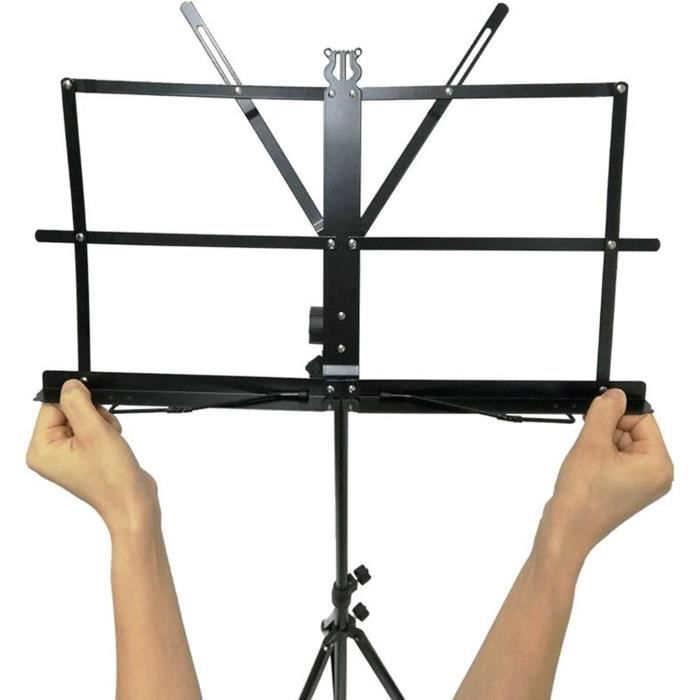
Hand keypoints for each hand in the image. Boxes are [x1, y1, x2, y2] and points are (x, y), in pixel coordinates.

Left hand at [26, 379, 158, 536]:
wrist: (133, 501)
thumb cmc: (112, 478)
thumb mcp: (94, 431)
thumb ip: (78, 402)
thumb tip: (70, 384)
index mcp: (41, 449)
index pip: (51, 406)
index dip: (76, 403)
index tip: (93, 414)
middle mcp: (49, 453)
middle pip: (67, 411)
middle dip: (91, 415)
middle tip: (102, 433)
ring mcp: (66, 455)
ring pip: (82, 417)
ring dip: (101, 423)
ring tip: (109, 441)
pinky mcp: (83, 456)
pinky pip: (91, 429)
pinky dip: (105, 431)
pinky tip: (111, 445)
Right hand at [541, 388, 672, 565]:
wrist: (566, 529)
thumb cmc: (583, 497)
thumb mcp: (592, 443)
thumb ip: (605, 413)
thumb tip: (615, 394)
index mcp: (658, 464)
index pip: (644, 419)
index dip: (617, 414)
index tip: (597, 416)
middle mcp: (656, 475)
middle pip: (632, 431)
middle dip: (606, 431)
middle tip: (590, 448)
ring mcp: (640, 483)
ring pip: (620, 443)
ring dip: (600, 444)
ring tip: (587, 462)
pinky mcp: (625, 487)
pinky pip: (615, 458)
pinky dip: (598, 456)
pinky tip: (587, 468)